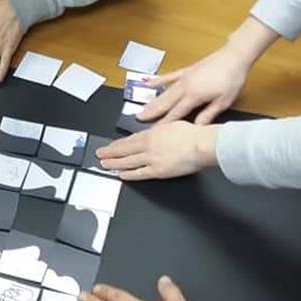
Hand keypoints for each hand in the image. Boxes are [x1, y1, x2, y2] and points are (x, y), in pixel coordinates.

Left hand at [97, 121, 217, 180]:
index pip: (130, 140)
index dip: (118, 144)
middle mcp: (148, 146)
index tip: (110, 146)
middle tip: (99, 155)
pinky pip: (139, 173)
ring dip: (114, 163)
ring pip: (128, 161)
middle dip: (110, 153)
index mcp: (152, 133)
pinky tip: (120, 174)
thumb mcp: (173, 125)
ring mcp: (151, 159)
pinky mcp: (157, 171)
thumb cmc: (193, 134)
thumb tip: (154, 132)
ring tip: (104, 165)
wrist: (201, 144)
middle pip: (125, 150)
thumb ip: (160, 130)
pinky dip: (128, 174)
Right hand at [137, 43, 249, 125]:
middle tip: (138, 119)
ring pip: (165, 92)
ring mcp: (184, 78)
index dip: (164, 123)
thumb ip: (208, 114)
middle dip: (152, 112)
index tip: (153, 132)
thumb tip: (196, 127)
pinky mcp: (187, 71)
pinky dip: (159, 81)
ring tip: (142, 109)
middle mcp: (185, 87)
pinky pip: (169, 77)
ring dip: (153, 101)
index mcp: (194, 96)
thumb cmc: (231, 79)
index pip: (176, 113)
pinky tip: (149, 83)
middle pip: (166, 102)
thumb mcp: (223, 101)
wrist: (234, 56)